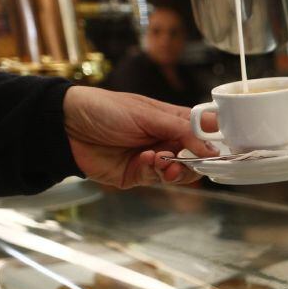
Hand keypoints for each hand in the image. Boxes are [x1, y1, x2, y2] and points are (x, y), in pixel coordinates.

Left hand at [63, 86, 215, 188]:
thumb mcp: (148, 114)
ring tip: (165, 161)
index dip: (215, 141)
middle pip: (197, 156)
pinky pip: (159, 179)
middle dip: (196, 159)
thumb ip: (182, 130)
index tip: (222, 150)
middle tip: (192, 159)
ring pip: (181, 172)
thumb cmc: (105, 109)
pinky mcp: (138, 175)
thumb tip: (212, 146)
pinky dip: (157, 172)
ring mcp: (154, 158)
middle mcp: (167, 139)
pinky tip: (146, 161)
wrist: (65, 126)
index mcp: (173, 119)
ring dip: (177, 168)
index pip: (204, 131)